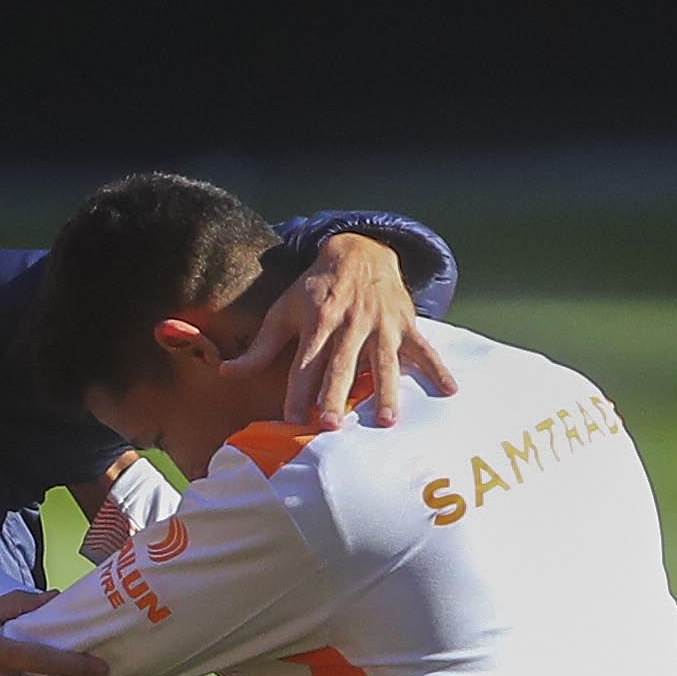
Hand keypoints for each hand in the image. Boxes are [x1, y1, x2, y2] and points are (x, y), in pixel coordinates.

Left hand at [220, 233, 457, 428]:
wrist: (359, 250)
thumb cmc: (316, 289)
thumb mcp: (284, 311)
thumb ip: (260, 348)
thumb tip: (226, 373)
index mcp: (318, 322)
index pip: (305, 364)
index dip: (297, 392)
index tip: (291, 420)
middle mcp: (350, 324)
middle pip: (341, 366)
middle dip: (335, 395)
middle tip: (330, 425)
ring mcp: (381, 325)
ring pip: (383, 362)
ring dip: (387, 392)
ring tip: (389, 422)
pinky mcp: (406, 323)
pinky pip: (424, 348)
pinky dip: (438, 368)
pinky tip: (450, 391)